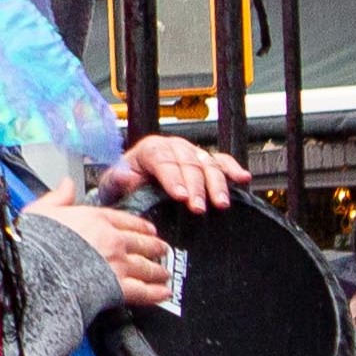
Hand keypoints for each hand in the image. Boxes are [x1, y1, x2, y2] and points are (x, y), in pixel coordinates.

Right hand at [28, 181, 173, 307]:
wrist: (37, 270)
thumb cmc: (36, 242)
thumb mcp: (42, 211)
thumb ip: (58, 197)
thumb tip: (67, 183)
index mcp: (95, 219)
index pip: (125, 220)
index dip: (139, 224)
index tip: (148, 228)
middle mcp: (112, 240)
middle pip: (141, 242)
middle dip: (154, 246)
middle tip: (161, 249)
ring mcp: (118, 264)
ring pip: (146, 267)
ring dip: (158, 270)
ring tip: (164, 273)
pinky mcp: (118, 287)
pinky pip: (144, 291)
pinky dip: (156, 292)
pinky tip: (163, 292)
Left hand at [110, 132, 242, 216]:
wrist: (133, 190)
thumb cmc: (124, 187)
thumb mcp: (113, 185)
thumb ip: (117, 179)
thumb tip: (126, 175)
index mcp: (150, 149)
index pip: (163, 159)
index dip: (173, 178)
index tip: (180, 196)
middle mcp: (173, 147)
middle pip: (189, 163)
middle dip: (195, 187)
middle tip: (198, 207)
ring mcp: (191, 153)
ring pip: (208, 163)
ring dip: (216, 184)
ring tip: (220, 203)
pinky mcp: (205, 162)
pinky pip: (222, 161)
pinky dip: (233, 169)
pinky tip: (242, 178)